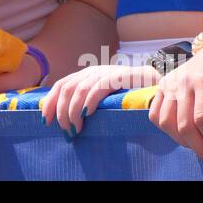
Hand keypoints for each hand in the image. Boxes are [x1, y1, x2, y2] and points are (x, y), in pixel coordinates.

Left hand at [41, 65, 157, 133]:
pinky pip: (100, 87)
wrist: (157, 83)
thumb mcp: (104, 97)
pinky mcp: (120, 76)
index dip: (51, 103)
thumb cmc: (129, 94)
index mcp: (86, 75)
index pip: (61, 85)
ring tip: (76, 128)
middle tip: (66, 131)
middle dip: (62, 111)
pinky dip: (90, 100)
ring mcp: (106, 72)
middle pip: (67, 88)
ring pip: (80, 89)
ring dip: (74, 111)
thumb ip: (87, 102)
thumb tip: (66, 120)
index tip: (45, 121)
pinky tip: (87, 114)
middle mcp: (93, 71)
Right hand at [148, 42, 202, 166]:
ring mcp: (170, 84)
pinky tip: (181, 136)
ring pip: (166, 122)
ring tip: (199, 147)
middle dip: (200, 148)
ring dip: (182, 141)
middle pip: (184, 125)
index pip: (202, 118)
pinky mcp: (162, 86)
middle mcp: (183, 83)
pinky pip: (155, 113)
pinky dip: (165, 129)